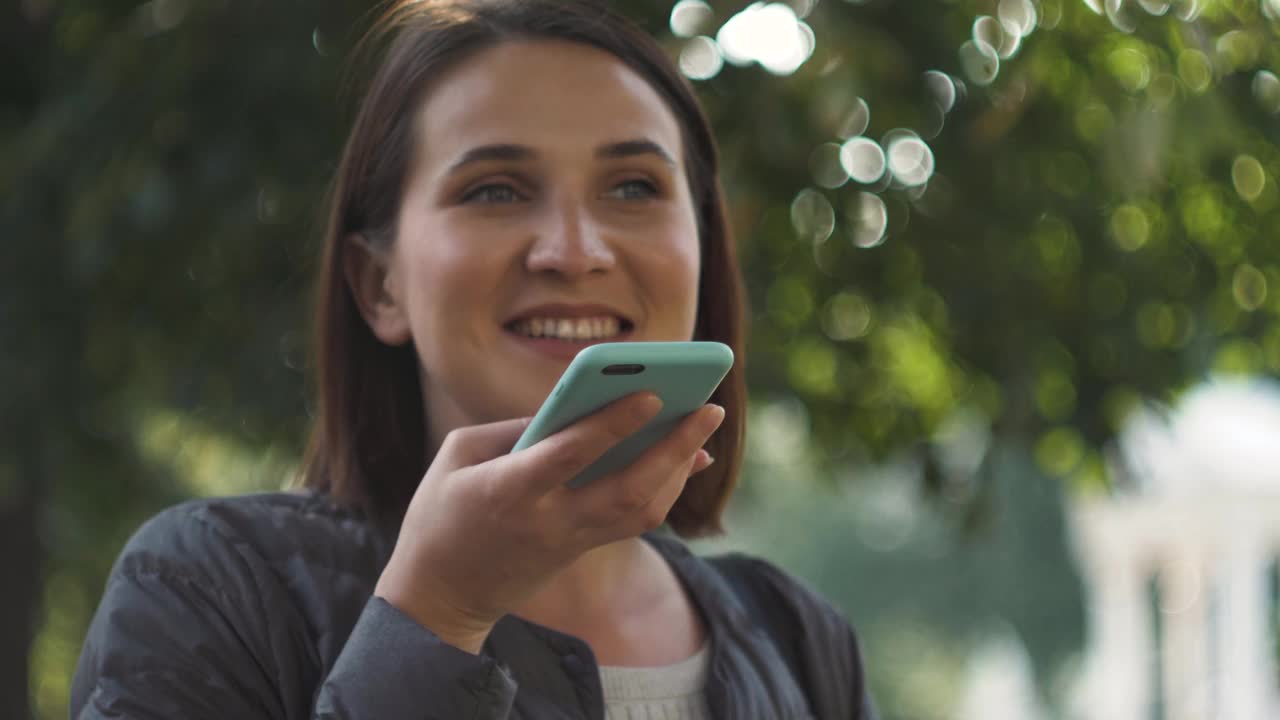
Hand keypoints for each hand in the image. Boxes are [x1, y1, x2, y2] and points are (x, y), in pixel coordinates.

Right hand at [373, 393, 723, 652]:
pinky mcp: (581, 550)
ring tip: (704, 425)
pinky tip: (684, 458)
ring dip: (680, 468)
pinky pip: (636, 520)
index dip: (614, 424)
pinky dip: (666, 487)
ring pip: (643, 511)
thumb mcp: (457, 456)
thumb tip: (575, 405)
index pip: (571, 455)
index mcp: (508, 491)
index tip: (652, 394)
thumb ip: (515, 427)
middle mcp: (548, 520)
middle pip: (629, 490)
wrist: (440, 596)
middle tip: (710, 408)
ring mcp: (570, 541)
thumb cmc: (440, 513)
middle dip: (675, 448)